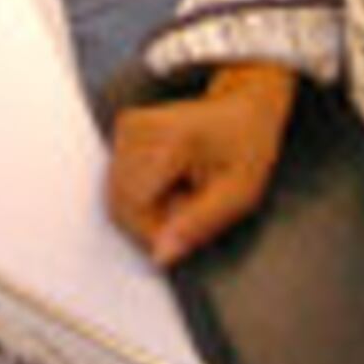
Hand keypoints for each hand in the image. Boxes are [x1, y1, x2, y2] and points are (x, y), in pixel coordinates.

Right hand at [104, 63, 294, 265]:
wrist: (244, 105)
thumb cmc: (247, 145)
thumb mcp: (239, 193)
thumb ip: (198, 226)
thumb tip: (160, 257)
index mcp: (169, 139)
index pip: (132, 205)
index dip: (153, 232)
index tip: (184, 231)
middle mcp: (138, 127)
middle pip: (119, 202)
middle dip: (150, 221)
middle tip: (189, 209)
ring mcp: (127, 126)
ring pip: (117, 196)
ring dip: (147, 208)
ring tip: (183, 193)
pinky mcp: (123, 129)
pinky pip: (120, 182)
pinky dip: (143, 193)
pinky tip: (170, 182)